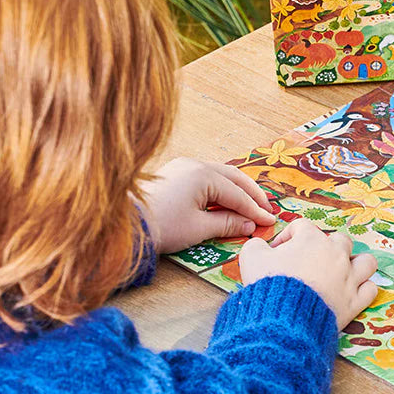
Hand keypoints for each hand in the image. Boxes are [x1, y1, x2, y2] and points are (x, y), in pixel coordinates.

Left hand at [140, 158, 276, 254]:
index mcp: (203, 175)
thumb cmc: (162, 227)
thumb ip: (227, 223)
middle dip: (251, 194)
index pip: (237, 194)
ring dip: (236, 189)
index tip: (270, 221)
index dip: (255, 210)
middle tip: (265, 209)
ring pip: (219, 175)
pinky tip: (225, 200)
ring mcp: (182, 167)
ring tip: (250, 204)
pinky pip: (204, 178)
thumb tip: (249, 225)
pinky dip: (219, 189)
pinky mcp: (173, 174)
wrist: (124, 226)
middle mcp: (194, 165)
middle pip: (233, 177)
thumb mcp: (199, 228)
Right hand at [239, 219, 377, 329]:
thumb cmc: (269, 284)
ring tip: (343, 271)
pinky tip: (352, 292)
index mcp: (311, 239)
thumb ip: (256, 245)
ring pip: (366, 261)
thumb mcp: (251, 258)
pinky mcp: (355, 301)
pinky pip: (370, 289)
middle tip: (311, 263)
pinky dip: (363, 289)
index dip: (287, 237)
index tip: (277, 252)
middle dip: (325, 248)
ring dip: (356, 264)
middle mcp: (335, 254)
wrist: (284, 319)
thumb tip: (262, 246)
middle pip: (340, 240)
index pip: (302, 227)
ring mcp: (349, 277)